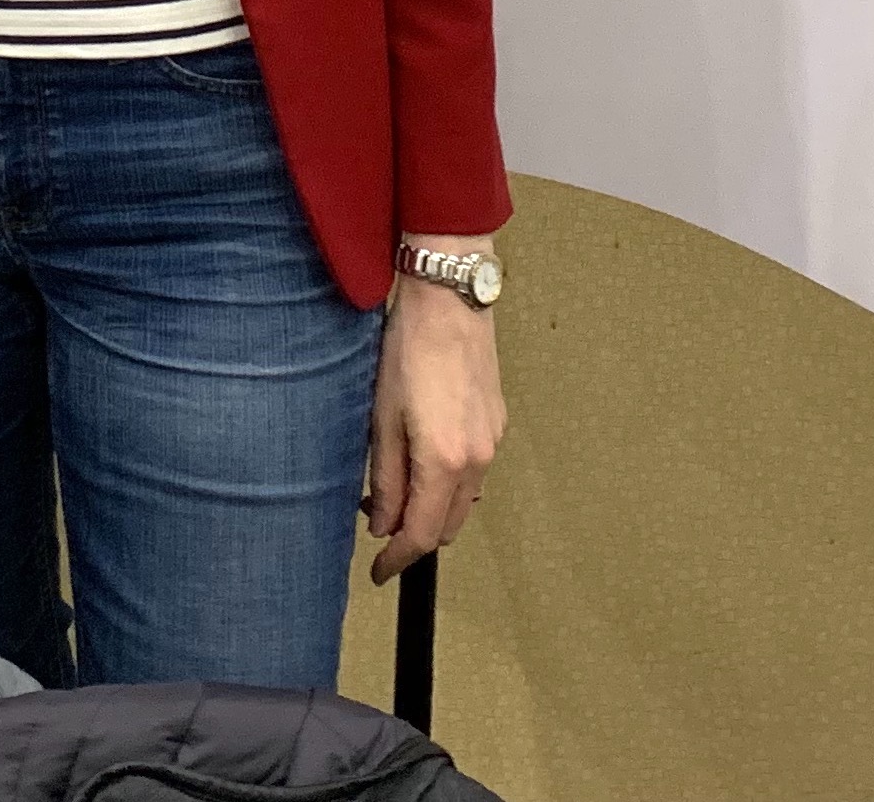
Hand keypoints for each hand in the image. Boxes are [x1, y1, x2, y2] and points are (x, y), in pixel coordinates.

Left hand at [363, 272, 505, 583]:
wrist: (449, 302)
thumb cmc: (409, 350)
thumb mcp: (382, 418)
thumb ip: (385, 479)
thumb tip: (382, 524)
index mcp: (444, 460)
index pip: (421, 534)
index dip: (397, 559)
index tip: (378, 572)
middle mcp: (477, 459)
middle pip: (446, 525)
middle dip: (413, 535)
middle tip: (377, 522)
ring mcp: (492, 442)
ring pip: (462, 501)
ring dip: (432, 508)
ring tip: (395, 490)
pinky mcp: (496, 424)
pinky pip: (473, 473)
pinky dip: (448, 483)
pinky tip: (423, 462)